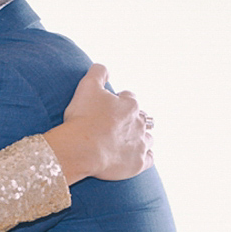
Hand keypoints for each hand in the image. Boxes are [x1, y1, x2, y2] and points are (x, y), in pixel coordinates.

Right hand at [43, 64, 153, 183]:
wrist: (81, 149)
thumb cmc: (82, 118)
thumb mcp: (86, 86)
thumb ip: (97, 72)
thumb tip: (104, 68)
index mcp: (130, 105)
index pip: (130, 98)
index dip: (119, 101)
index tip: (108, 107)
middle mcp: (140, 123)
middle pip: (142, 119)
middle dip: (132, 120)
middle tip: (116, 126)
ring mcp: (140, 144)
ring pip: (148, 138)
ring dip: (140, 138)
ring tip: (126, 142)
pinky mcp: (138, 163)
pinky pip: (149, 159)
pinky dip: (144, 156)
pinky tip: (135, 156)